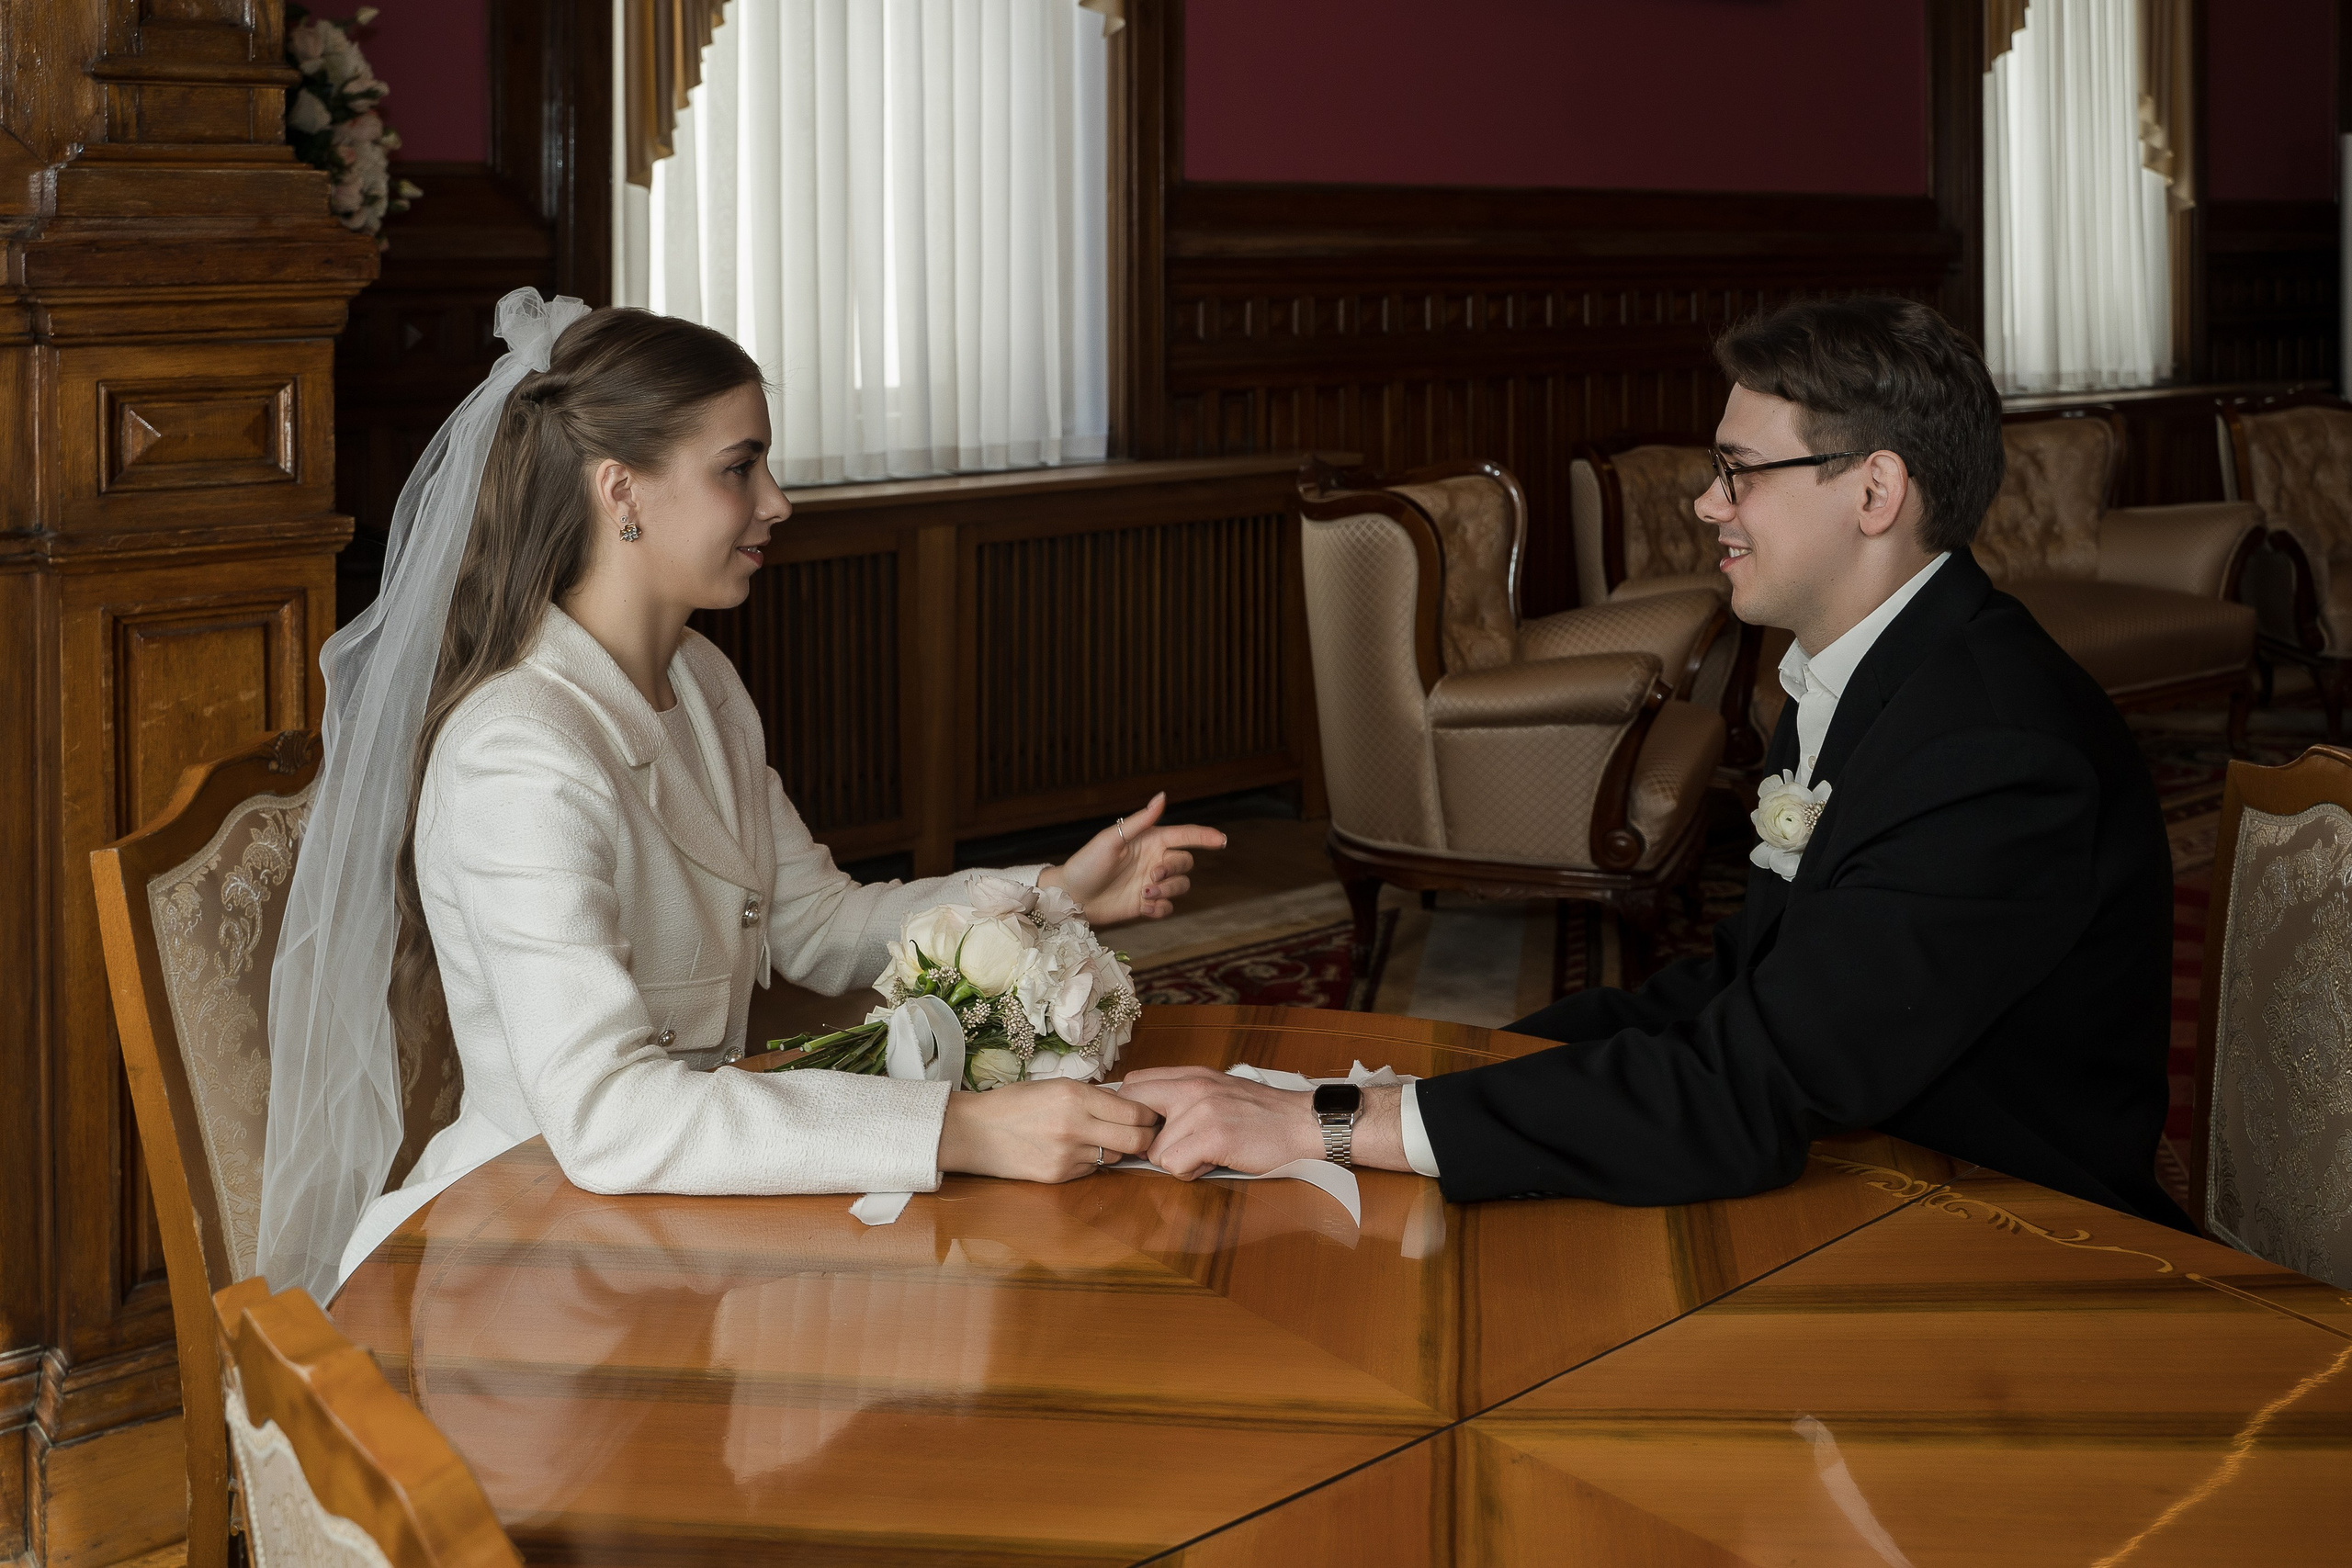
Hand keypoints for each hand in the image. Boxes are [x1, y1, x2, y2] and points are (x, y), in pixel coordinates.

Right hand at [938, 1079, 1158, 1182]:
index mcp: (1075, 1096)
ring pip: (1114, 1156)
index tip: (1151, 1116)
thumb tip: (1128, 1106)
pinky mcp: (1059, 1176)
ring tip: (1095, 1137)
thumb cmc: (1015, 1103)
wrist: (976, 1131)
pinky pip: (1091, 1169)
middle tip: (1144, 1134)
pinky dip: (1090, 1160)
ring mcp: (1067, 1155)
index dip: (1149, 1116)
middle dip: (1145, 1138)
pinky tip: (1070, 1150)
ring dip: (1114, 1149)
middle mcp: (1075, 1126)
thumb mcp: (1056, 1086)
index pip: (1134, 1112)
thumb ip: (1093, 1097)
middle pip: (1134, 1140)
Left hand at [1037, 792, 1225, 923]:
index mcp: (1149, 841)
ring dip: (1168, 891)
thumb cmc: (1087, 863)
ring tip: (1145, 893)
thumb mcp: (1112, 839)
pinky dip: (1160, 908)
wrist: (1071, 896)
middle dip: (1174, 870)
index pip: (1185, 836)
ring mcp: (1151, 884)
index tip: (1222, 840)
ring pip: (1181, 886)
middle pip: (1186, 863)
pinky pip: (1168, 907)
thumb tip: (1163, 796)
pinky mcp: (1146, 904)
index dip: (1205, 836)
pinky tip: (1143, 907)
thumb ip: (1141, 821)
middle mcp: (1154, 861)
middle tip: (1152, 876)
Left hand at [1116, 1067, 1318, 1177]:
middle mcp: (1191, 1087)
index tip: (1146, 1129)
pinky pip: (1174, 1166)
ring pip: (1155, 1152)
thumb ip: (1184, 1095)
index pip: (1133, 1084)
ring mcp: (1201, 1111)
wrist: (1303, 1123)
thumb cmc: (1263, 1114)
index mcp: (1191, 1074)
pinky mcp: (1213, 1137)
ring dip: (1178, 1161)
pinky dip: (1192, 1172)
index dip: (1132, 1112)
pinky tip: (1214, 1162)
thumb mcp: (1219, 1089)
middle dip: (1145, 1139)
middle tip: (1170, 1148)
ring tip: (1208, 1153)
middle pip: (1133, 1115)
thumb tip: (1148, 1118)